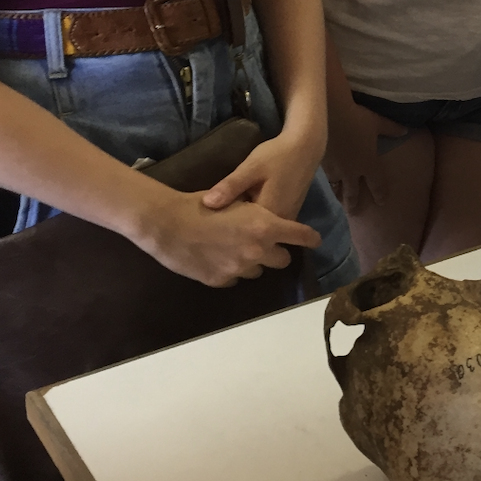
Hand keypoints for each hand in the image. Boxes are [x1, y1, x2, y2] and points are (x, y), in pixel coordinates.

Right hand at [134, 191, 320, 286]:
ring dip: (254, 261)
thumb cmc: (201, 204)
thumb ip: (256, 214)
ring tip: (237, 248)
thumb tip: (268, 220)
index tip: (314, 240)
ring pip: (258, 271)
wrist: (166, 224)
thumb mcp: (235, 199)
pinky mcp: (220, 281)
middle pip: (283, 260)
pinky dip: (232, 269)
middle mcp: (257, 251)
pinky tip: (219, 257)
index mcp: (265, 227)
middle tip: (266, 242)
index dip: (309, 238)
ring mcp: (239, 268)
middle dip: (278, 252)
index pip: (301, 236)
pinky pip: (235, 278)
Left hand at [201, 127, 323, 221]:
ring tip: (222, 222)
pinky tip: (241, 214)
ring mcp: (287, 220)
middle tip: (211, 224)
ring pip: (261, 232)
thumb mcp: (251, 167)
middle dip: (233, 232)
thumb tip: (206, 203)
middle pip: (252, 236)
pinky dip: (255, 223)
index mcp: (269, 215)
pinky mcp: (289, 215)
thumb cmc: (277, 155)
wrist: (305, 146)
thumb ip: (231, 186)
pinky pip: (269, 226)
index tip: (205, 224)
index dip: (221, 230)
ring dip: (245, 228)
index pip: (240, 233)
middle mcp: (280, 223)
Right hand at [324, 101, 407, 207]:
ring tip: (339, 200)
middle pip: (353, 192)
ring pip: (337, 187)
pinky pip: (326, 176)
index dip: (380, 194)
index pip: (376, 184)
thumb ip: (391, 129)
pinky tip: (327, 180)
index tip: (382, 202)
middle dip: (354, 203)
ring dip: (339, 195)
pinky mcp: (320, 163)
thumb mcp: (377, 122)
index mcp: (368, 164)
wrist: (328, 115)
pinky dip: (328, 181)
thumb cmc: (356, 119)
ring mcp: (335, 169)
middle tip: (353, 212)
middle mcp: (351, 171)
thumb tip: (405, 131)